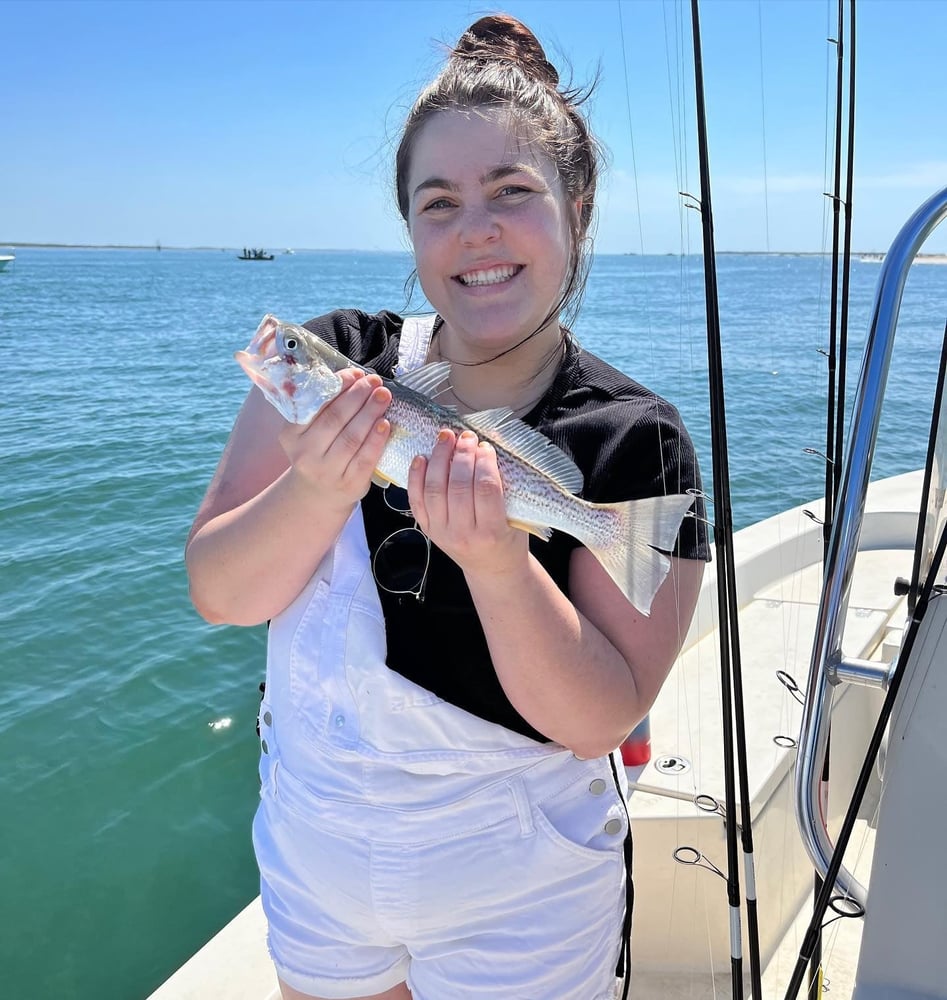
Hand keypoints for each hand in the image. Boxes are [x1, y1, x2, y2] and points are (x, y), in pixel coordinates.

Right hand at [278, 368, 391, 507]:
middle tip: (375, 381)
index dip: (338, 387)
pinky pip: (365, 458)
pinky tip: (385, 424)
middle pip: (335, 419)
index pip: (316, 405)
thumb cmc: (317, 452)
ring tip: (383, 396)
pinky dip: (376, 439)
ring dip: (370, 413)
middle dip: (358, 396)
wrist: (318, 495)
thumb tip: (354, 376)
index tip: (356, 373)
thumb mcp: (307, 431)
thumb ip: (322, 407)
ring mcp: (327, 471)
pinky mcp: (349, 484)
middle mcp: (306, 454)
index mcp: (291, 435)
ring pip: (352, 437)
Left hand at [407, 429, 528, 580]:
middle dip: (461, 455)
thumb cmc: (509, 540)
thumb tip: (487, 449)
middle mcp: (463, 535)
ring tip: (445, 438)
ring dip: (438, 459)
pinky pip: (416, 500)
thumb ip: (505, 488)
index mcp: (491, 532)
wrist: (492, 569)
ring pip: (434, 490)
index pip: (485, 489)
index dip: (484, 462)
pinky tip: (421, 457)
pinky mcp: (427, 529)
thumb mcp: (517, 518)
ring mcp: (441, 533)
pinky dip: (416, 476)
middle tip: (466, 436)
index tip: (485, 446)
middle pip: (458, 486)